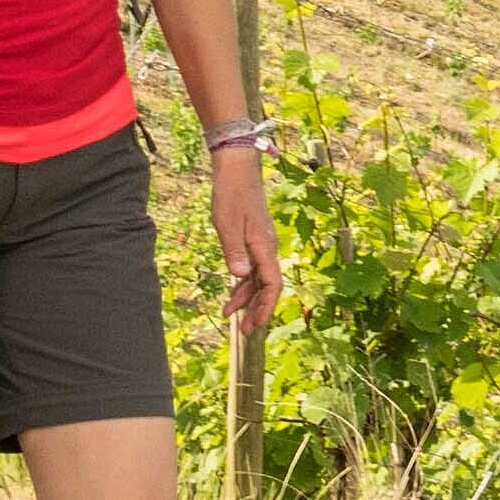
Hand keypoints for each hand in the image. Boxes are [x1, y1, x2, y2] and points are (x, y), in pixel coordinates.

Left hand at [207, 155, 283, 344]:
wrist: (236, 169)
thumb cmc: (231, 194)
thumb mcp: (227, 225)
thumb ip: (234, 252)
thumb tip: (241, 277)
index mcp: (265, 246)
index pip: (273, 285)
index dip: (266, 307)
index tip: (256, 326)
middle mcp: (267, 247)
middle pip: (268, 286)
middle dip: (257, 309)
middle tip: (245, 331)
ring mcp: (262, 243)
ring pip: (259, 278)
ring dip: (246, 297)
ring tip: (229, 313)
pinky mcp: (254, 238)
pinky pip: (253, 267)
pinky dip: (244, 281)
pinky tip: (232, 290)